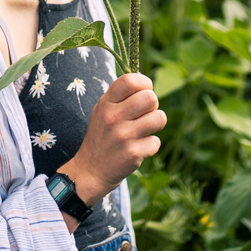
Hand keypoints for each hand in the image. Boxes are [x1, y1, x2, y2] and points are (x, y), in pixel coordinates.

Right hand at [59, 73, 165, 215]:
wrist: (91, 170)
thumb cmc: (102, 135)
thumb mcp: (102, 111)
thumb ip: (121, 96)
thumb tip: (146, 83)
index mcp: (106, 103)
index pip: (130, 80)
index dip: (144, 82)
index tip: (144, 90)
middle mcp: (113, 117)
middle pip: (151, 98)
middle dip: (153, 105)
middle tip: (144, 114)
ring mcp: (124, 136)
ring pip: (159, 118)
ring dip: (155, 124)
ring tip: (143, 129)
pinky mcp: (133, 153)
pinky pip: (156, 141)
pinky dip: (149, 145)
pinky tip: (137, 148)